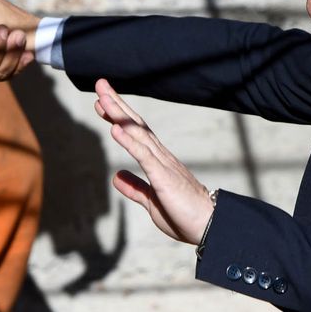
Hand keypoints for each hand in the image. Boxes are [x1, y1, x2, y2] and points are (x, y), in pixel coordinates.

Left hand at [95, 79, 215, 244]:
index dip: (119, 116)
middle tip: (100, 84)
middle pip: (135, 124)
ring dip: (119, 115)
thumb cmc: (184, 216)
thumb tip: (117, 176)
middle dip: (117, 104)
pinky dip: (128, 141)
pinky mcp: (164, 177)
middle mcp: (161, 157)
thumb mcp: (151, 202)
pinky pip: (143, 155)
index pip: (136, 132)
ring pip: (138, 133)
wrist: (210, 227)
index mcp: (158, 162)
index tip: (102, 103)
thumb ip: (135, 188)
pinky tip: (115, 129)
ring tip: (103, 98)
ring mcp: (163, 164)